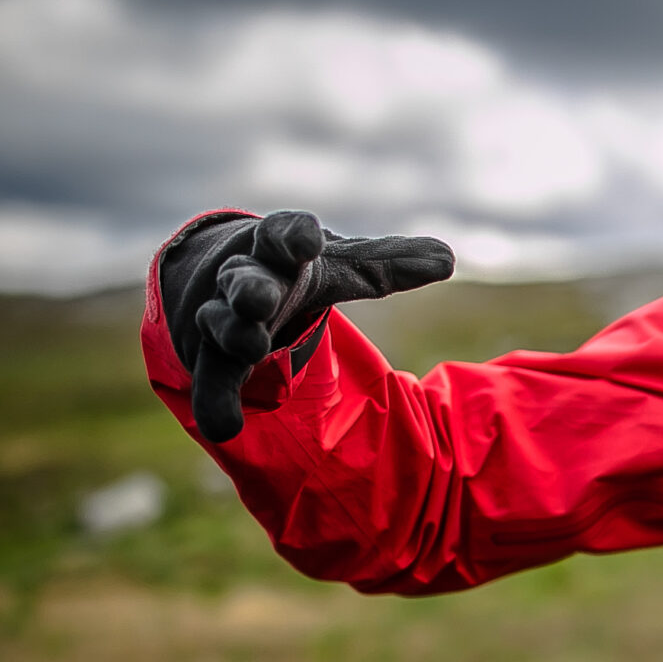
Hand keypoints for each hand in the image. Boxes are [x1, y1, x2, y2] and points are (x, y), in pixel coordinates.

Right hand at [163, 210, 452, 441]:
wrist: (221, 278)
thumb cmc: (292, 267)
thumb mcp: (340, 264)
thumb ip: (387, 264)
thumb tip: (450, 258)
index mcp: (279, 249)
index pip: (283, 234)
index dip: (294, 235)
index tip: (307, 239)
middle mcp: (246, 279)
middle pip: (246, 282)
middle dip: (251, 290)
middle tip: (260, 300)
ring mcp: (223, 317)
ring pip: (222, 323)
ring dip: (235, 333)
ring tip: (252, 346)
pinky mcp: (214, 357)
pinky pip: (212, 380)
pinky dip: (215, 402)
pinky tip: (221, 427)